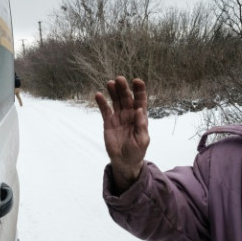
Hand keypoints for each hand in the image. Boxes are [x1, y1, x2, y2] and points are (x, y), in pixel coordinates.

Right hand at [95, 76, 149, 192]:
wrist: (124, 161)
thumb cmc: (136, 151)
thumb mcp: (142, 140)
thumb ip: (141, 125)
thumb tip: (140, 110)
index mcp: (140, 117)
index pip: (140, 100)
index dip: (139, 90)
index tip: (137, 81)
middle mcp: (129, 114)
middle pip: (126, 98)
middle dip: (123, 88)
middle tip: (119, 79)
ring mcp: (118, 117)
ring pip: (115, 101)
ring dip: (113, 92)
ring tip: (110, 83)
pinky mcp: (108, 122)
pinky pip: (105, 110)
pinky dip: (102, 102)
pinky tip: (99, 95)